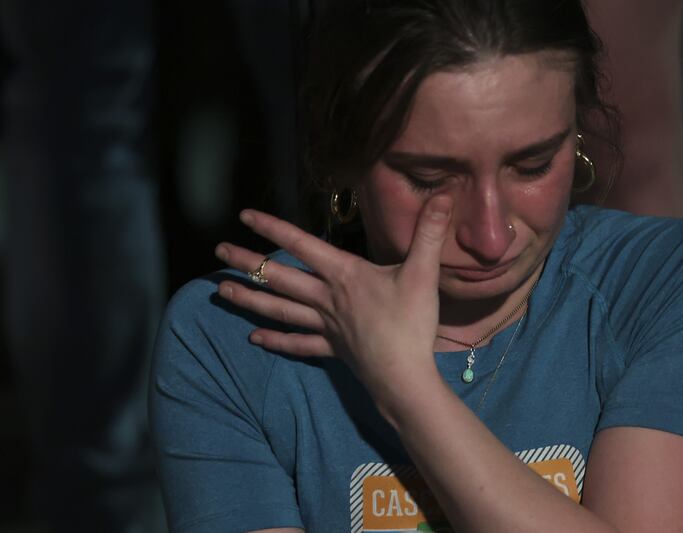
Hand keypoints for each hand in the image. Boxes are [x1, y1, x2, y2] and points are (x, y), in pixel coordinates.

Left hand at [214, 195, 452, 397]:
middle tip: (219, 252)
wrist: (404, 375)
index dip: (273, 228)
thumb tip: (445, 193)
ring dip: (250, 299)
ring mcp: (325, 325)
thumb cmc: (411, 323)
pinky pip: (298, 343)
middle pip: (280, 277)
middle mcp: (326, 298)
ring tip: (222, 293)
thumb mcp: (422, 272)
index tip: (245, 217)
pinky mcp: (331, 349)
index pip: (302, 245)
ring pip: (280, 309)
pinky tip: (255, 339)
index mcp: (343, 275)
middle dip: (248, 263)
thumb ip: (428, 232)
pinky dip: (276, 341)